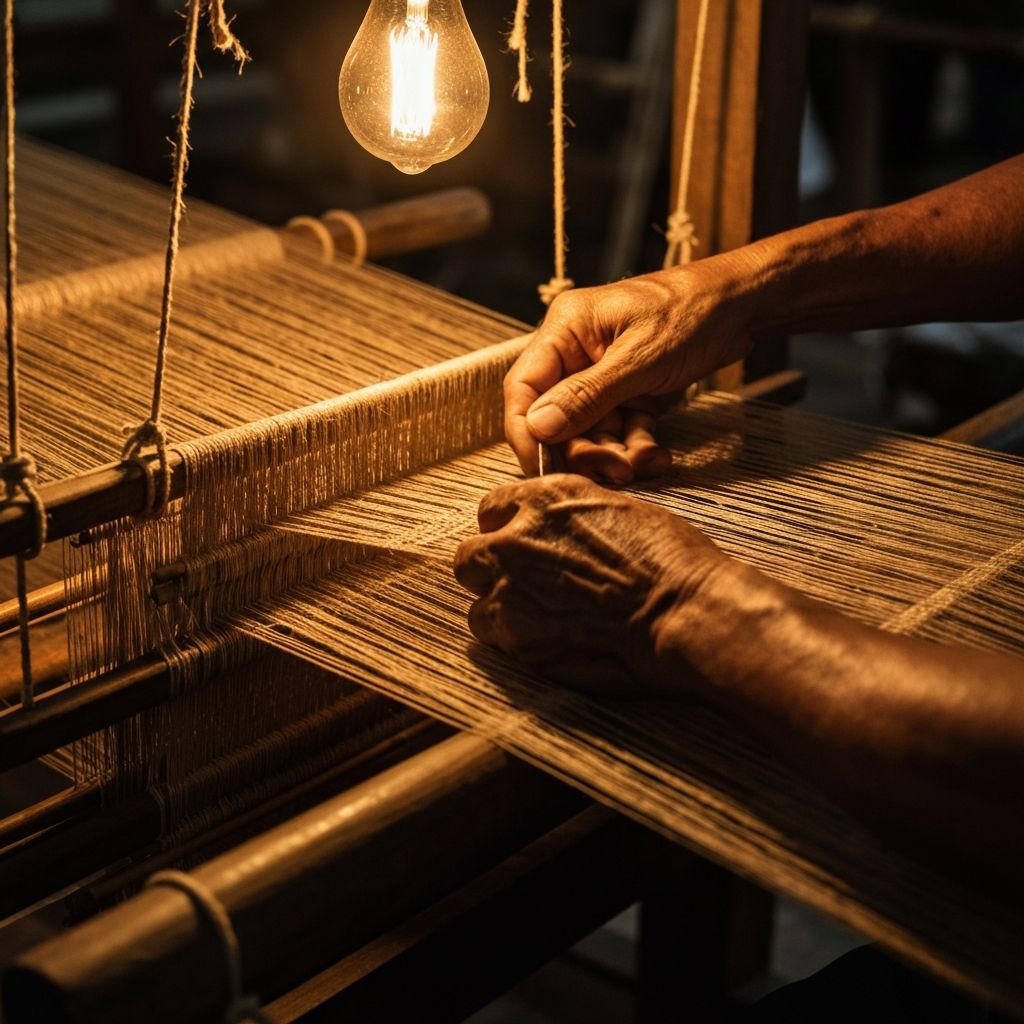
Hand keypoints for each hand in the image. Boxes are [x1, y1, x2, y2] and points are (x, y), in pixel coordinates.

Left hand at [453, 475, 728, 697]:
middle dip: (490, 570)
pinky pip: (491, 637)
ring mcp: (510, 587)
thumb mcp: (619, 510)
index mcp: (544, 498)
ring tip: (538, 621)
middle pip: (470, 555)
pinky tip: (545, 642)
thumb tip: (559, 528)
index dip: (504, 528)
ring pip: (477, 600)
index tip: (518, 544)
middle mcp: (516, 537)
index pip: (492, 507)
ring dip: (499, 608)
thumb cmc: (669, 561)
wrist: (683, 613)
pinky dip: (510, 640)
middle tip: (522, 586)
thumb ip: (572, 516)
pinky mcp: (515, 634)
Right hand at [504, 257, 757, 478]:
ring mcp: (603, 375)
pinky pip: (619, 430)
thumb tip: (537, 427)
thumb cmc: (693, 313)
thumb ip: (586, 396)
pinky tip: (657, 456)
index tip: (541, 468)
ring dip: (614, 454)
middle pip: (557, 418)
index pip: (523, 388)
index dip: (526, 432)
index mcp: (566, 330)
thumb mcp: (639, 359)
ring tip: (643, 463)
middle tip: (613, 472)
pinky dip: (635, 447)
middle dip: (583, 450)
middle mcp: (576, 353)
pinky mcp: (629, 393)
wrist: (746, 305)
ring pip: (590, 431)